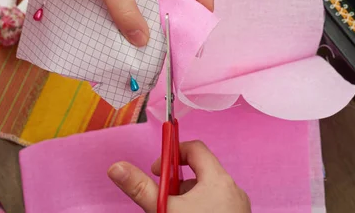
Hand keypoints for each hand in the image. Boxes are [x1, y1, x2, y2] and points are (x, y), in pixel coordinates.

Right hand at [107, 141, 250, 212]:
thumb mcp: (164, 211)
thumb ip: (140, 188)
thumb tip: (116, 167)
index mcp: (218, 179)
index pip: (196, 148)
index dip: (173, 154)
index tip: (156, 171)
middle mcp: (233, 189)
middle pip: (201, 171)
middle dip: (176, 183)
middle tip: (162, 200)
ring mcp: (238, 207)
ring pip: (208, 192)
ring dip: (187, 198)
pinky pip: (217, 205)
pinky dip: (200, 209)